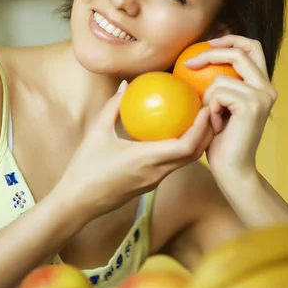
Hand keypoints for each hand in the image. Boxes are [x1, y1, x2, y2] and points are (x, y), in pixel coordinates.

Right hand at [56, 82, 213, 220]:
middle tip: (209, 110)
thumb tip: (126, 85)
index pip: (185, 146)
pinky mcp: (150, 184)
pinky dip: (181, 150)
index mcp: (146, 159)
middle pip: (193, 155)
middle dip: (206, 133)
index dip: (200, 128)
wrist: (78, 202)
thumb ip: (113, 107)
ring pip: (185, 162)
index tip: (205, 109)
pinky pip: (172, 165)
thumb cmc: (85, 167)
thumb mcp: (97, 132)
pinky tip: (175, 134)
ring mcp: (154, 181)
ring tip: (197, 121)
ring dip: (196, 142)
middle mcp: (156, 172)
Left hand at [184, 35, 276, 179]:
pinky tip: (216, 126)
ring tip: (210, 117)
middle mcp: (267, 88)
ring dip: (207, 97)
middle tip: (189, 63)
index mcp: (262, 85)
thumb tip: (197, 61)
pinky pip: (218, 93)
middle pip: (240, 52)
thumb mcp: (220, 107)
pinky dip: (211, 108)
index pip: (252, 47)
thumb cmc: (221, 142)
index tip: (207, 43)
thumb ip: (220, 86)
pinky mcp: (252, 104)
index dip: (231, 39)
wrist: (233, 169)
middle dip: (211, 52)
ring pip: (221, 78)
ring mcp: (262, 95)